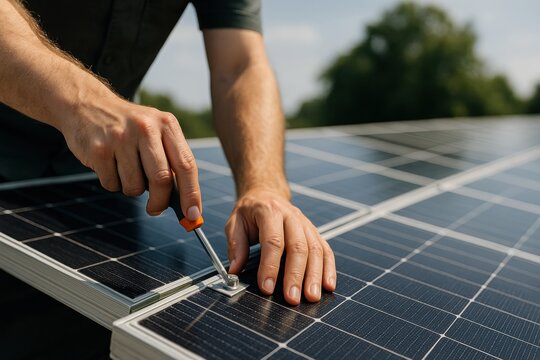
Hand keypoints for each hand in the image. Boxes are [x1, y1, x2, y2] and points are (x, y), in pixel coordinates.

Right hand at [60, 95, 200, 218]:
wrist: (87, 104)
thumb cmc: (129, 128)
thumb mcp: (155, 133)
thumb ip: (171, 162)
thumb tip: (185, 204)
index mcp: (167, 124)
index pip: (186, 164)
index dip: (192, 193)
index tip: (193, 215)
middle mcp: (146, 128)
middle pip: (162, 179)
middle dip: (160, 202)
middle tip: (155, 209)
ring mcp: (120, 137)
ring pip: (135, 186)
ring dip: (132, 189)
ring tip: (125, 169)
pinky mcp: (98, 149)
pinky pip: (112, 184)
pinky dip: (113, 183)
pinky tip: (109, 164)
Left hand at [226, 188, 336, 304]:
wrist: (266, 194)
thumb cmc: (250, 212)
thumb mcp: (235, 223)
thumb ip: (235, 246)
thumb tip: (234, 271)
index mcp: (269, 211)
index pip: (273, 241)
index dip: (270, 266)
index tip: (267, 287)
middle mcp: (291, 216)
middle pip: (298, 247)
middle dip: (295, 275)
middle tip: (292, 298)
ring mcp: (306, 224)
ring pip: (315, 249)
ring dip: (315, 275)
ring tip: (311, 297)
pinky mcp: (314, 232)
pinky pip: (325, 250)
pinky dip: (329, 268)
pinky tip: (328, 286)